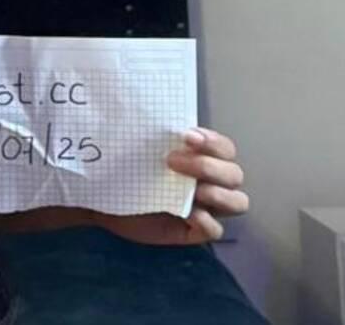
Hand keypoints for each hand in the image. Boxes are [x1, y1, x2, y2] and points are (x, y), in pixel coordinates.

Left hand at [99, 128, 248, 245]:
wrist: (106, 194)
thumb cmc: (129, 166)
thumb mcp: (141, 145)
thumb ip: (156, 134)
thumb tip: (152, 111)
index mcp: (203, 156)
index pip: (226, 148)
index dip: (213, 142)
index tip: (186, 136)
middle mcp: (211, 181)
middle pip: (234, 174)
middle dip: (208, 166)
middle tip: (172, 161)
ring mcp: (206, 207)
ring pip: (237, 202)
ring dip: (217, 194)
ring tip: (190, 190)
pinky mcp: (195, 232)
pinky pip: (215, 230)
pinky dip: (206, 221)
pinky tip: (187, 213)